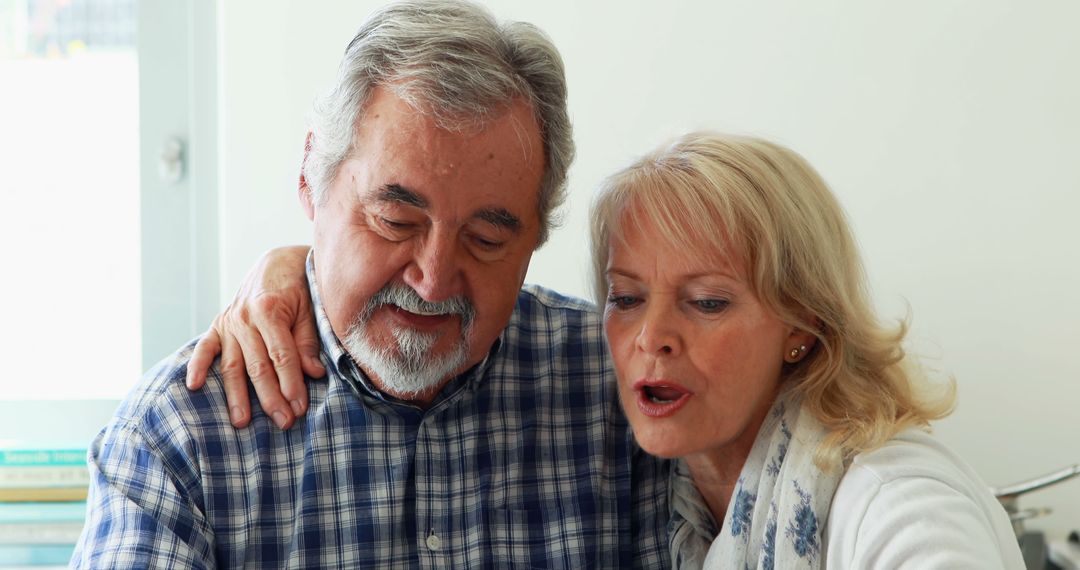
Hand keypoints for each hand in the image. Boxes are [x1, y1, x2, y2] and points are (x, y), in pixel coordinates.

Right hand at [185, 246, 324, 428]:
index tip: (299, 407)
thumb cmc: (300, 286)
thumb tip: (313, 373)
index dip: (291, 383)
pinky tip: (194, 386)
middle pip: (257, 366)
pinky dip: (198, 366)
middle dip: (271, 397)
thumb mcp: (310, 308)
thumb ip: (308, 341)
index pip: (282, 355)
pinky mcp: (219, 325)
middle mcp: (245, 317)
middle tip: (283, 422)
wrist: (278, 261)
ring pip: (232, 365)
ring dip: (237, 396)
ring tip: (242, 422)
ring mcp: (229, 322)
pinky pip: (205, 348)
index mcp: (270, 310)